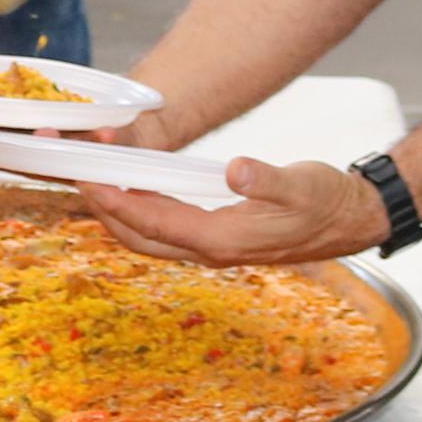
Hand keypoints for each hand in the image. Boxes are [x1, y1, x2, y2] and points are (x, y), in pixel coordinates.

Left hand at [82, 158, 380, 266]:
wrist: (349, 219)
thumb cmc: (326, 202)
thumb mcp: (301, 185)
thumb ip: (267, 180)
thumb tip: (237, 171)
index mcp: (221, 240)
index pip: (152, 223)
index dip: (115, 201)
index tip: (87, 178)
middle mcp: (208, 250)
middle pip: (136, 236)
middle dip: (101, 207)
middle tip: (73, 172)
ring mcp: (209, 246)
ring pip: (146, 235)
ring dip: (115, 209)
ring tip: (91, 174)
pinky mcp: (214, 235)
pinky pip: (162, 227)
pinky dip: (137, 207)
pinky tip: (129, 183)